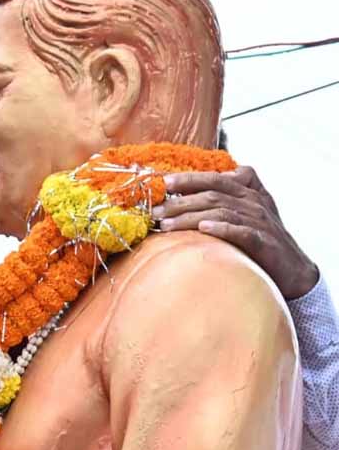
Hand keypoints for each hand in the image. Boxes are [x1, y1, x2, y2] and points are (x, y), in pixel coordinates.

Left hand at [155, 167, 318, 299]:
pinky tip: (203, 229)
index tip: (165, 182)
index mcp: (248, 192)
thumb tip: (187, 199)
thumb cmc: (262, 244)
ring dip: (190, 216)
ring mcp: (259, 220)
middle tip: (155, 210)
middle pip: (213, 194)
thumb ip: (224, 203)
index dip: (191, 178)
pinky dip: (222, 228)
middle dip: (180, 201)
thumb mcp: (245, 217)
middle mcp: (253, 202)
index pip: (216, 178)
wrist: (294, 271)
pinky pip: (241, 231)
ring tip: (165, 225)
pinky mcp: (263, 241)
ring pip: (220, 211)